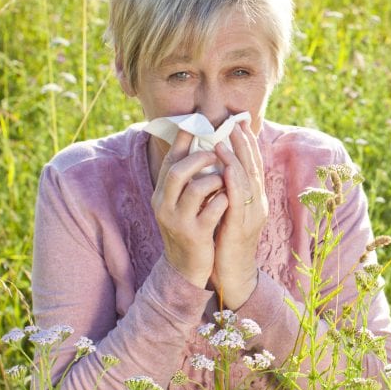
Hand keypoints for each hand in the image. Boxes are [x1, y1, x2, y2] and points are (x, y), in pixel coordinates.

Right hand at [152, 130, 226, 287]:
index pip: (169, 161)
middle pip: (177, 172)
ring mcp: (179, 222)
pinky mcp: (196, 235)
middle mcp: (164, 206)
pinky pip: (213, 210)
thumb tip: (198, 144)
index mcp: (161, 194)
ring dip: (216, 180)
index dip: (182, 140)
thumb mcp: (181, 202)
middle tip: (217, 152)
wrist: (186, 268)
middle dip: (200, 158)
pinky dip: (224, 200)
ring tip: (224, 179)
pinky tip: (229, 199)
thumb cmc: (190, 227)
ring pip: (197, 189)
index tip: (196, 122)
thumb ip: (186, 179)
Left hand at [210, 120, 267, 307]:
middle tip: (236, 122)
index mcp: (255, 199)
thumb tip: (218, 170)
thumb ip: (227, 192)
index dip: (248, 145)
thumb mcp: (229, 212)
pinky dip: (233, 180)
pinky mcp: (242, 225)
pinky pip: (239, 198)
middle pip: (254, 167)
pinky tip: (225, 167)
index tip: (240, 125)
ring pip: (248, 179)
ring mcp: (252, 214)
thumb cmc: (227, 243)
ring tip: (225, 138)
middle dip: (245, 144)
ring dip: (237, 157)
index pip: (253, 167)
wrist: (233, 275)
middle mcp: (258, 203)